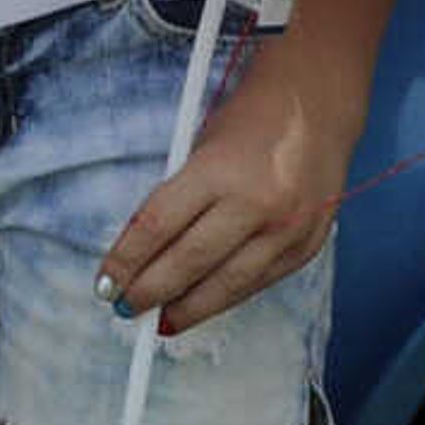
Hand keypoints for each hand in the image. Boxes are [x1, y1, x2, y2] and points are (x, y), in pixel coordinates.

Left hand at [98, 75, 343, 337]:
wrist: (319, 103)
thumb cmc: (250, 119)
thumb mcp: (202, 146)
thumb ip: (180, 197)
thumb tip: (145, 255)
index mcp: (220, 169)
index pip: (158, 225)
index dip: (126, 260)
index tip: (105, 282)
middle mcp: (257, 203)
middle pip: (189, 263)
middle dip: (151, 291)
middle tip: (124, 306)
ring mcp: (287, 229)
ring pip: (228, 285)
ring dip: (189, 308)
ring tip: (161, 321)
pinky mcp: (307, 246)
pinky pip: (259, 282)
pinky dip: (228, 296)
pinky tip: (204, 303)